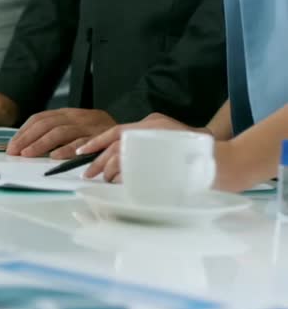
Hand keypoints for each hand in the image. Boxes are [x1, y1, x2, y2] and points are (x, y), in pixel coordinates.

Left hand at [6, 108, 115, 158]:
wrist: (129, 132)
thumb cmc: (97, 134)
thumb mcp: (75, 128)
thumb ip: (55, 133)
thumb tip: (27, 146)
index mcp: (68, 113)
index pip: (40, 118)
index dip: (24, 131)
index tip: (12, 145)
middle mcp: (76, 116)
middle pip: (46, 124)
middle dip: (27, 138)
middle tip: (14, 152)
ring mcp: (88, 126)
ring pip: (60, 132)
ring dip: (41, 144)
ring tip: (27, 155)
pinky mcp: (99, 138)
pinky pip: (81, 143)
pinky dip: (67, 149)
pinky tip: (54, 156)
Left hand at [82, 113, 207, 181]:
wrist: (228, 163)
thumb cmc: (194, 157)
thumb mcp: (166, 145)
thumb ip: (145, 148)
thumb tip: (116, 165)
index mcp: (153, 123)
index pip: (116, 131)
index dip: (95, 142)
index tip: (80, 153)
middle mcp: (154, 128)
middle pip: (115, 146)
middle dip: (99, 163)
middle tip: (89, 175)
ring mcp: (160, 141)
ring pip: (122, 157)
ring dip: (111, 173)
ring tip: (109, 181)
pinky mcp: (165, 157)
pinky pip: (134, 171)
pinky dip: (125, 179)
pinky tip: (124, 185)